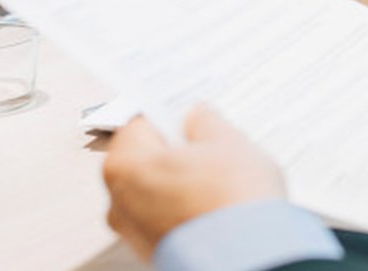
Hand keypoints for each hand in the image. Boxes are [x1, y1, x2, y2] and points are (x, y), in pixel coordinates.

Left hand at [102, 105, 286, 258]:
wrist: (248, 257)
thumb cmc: (232, 199)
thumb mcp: (227, 142)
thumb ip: (206, 122)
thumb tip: (198, 117)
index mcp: (124, 165)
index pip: (140, 123)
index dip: (169, 113)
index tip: (189, 110)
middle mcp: (119, 201)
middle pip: (146, 159)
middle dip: (176, 150)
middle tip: (211, 142)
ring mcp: (135, 232)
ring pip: (158, 190)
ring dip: (183, 180)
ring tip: (221, 176)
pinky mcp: (156, 251)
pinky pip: (169, 217)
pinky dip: (188, 207)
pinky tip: (218, 202)